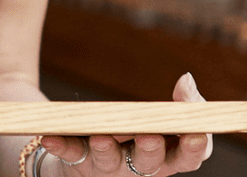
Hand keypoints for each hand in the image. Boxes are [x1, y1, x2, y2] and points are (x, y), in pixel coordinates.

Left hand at [38, 73, 212, 176]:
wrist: (90, 147)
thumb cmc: (137, 130)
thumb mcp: (160, 116)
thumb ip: (181, 100)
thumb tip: (186, 79)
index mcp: (167, 156)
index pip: (188, 157)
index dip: (194, 148)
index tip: (197, 133)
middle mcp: (141, 166)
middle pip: (151, 163)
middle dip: (151, 150)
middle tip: (149, 137)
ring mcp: (109, 166)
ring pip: (110, 161)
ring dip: (107, 150)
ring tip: (102, 138)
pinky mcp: (80, 162)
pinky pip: (71, 154)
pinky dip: (61, 145)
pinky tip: (49, 136)